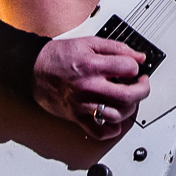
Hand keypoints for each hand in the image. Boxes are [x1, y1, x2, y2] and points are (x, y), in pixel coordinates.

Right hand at [33, 36, 149, 141]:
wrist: (34, 70)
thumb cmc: (59, 56)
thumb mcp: (89, 43)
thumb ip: (116, 48)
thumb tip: (139, 57)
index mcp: (93, 65)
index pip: (129, 68)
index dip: (136, 67)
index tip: (134, 68)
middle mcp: (89, 87)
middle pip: (128, 96)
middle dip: (142, 90)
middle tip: (141, 84)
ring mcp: (83, 104)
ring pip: (118, 115)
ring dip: (129, 108)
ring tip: (127, 99)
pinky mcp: (77, 117)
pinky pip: (99, 132)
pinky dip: (111, 129)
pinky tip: (114, 118)